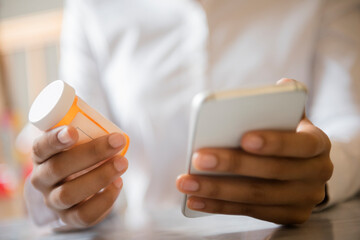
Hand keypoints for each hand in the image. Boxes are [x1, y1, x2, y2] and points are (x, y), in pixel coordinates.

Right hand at [30, 126, 127, 228]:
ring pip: (69, 194)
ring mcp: (54, 201)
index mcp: (41, 156)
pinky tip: (118, 183)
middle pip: (58, 168)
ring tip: (122, 163)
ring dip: (100, 177)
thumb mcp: (76, 142)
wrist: (73, 187)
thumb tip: (111, 127)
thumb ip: (85, 130)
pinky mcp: (69, 217)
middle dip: (91, 153)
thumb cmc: (78, 155)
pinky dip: (105, 199)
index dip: (54, 139)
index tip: (73, 131)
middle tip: (117, 141)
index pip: (40, 147)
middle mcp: (42, 180)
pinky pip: (85, 214)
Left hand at [176, 81, 332, 224]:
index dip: (274, 142)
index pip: (301, 144)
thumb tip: (279, 85)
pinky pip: (249, 212)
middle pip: (273, 172)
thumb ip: (283, 107)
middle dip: (233, 165)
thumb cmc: (288, 137)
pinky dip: (220, 206)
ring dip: (217, 189)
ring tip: (187, 182)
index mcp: (319, 145)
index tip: (243, 138)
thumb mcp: (290, 120)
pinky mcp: (290, 216)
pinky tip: (195, 200)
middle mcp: (317, 174)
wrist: (306, 169)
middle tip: (199, 158)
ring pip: (256, 196)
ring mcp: (304, 199)